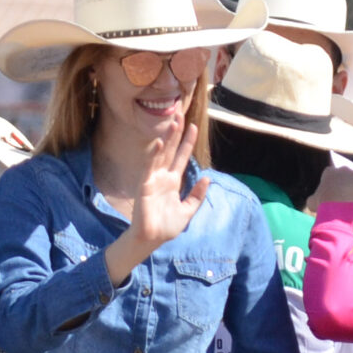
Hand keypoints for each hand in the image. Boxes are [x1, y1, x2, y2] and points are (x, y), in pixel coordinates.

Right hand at [128, 117, 208, 246]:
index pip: (181, 156)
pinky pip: (149, 167)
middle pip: (171, 149)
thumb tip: (207, 178)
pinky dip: (153, 155)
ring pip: (161, 154)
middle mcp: (162, 176)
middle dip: (176, 132)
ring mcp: (153, 179)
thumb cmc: (167, 227)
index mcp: (173, 181)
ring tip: (173, 121)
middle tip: (180, 113)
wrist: (152, 239)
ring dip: (167, 138)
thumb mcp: (188, 210)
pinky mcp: (144, 185)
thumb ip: (197, 195)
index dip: (187, 142)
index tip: (193, 126)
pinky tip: (158, 142)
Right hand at [306, 166, 352, 211]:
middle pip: (348, 178)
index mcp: (329, 172)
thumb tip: (313, 202)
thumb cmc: (323, 202)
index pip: (333, 176)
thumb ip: (314, 199)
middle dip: (350, 189)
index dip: (336, 187)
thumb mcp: (312, 202)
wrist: (337, 203)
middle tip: (350, 200)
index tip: (337, 197)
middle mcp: (343, 169)